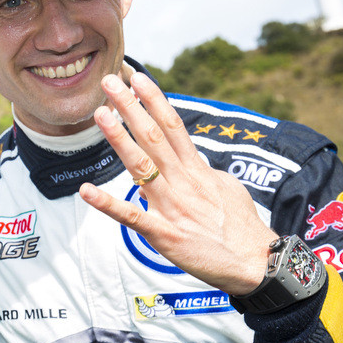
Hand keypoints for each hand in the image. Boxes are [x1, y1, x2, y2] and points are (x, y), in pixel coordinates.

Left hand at [78, 72, 276, 294]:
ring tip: (100, 114)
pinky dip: (108, 204)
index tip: (138, 78)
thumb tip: (179, 164)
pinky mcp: (164, 234)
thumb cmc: (241, 227)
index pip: (173, 127)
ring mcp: (173, 206)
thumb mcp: (224, 189)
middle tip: (110, 82)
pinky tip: (86, 191)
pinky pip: (132, 216)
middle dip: (131, 107)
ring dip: (119, 139)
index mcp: (197, 170)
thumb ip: (197, 174)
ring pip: (142, 166)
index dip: (154, 100)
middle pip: (154, 136)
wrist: (255, 263)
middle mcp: (184, 182)